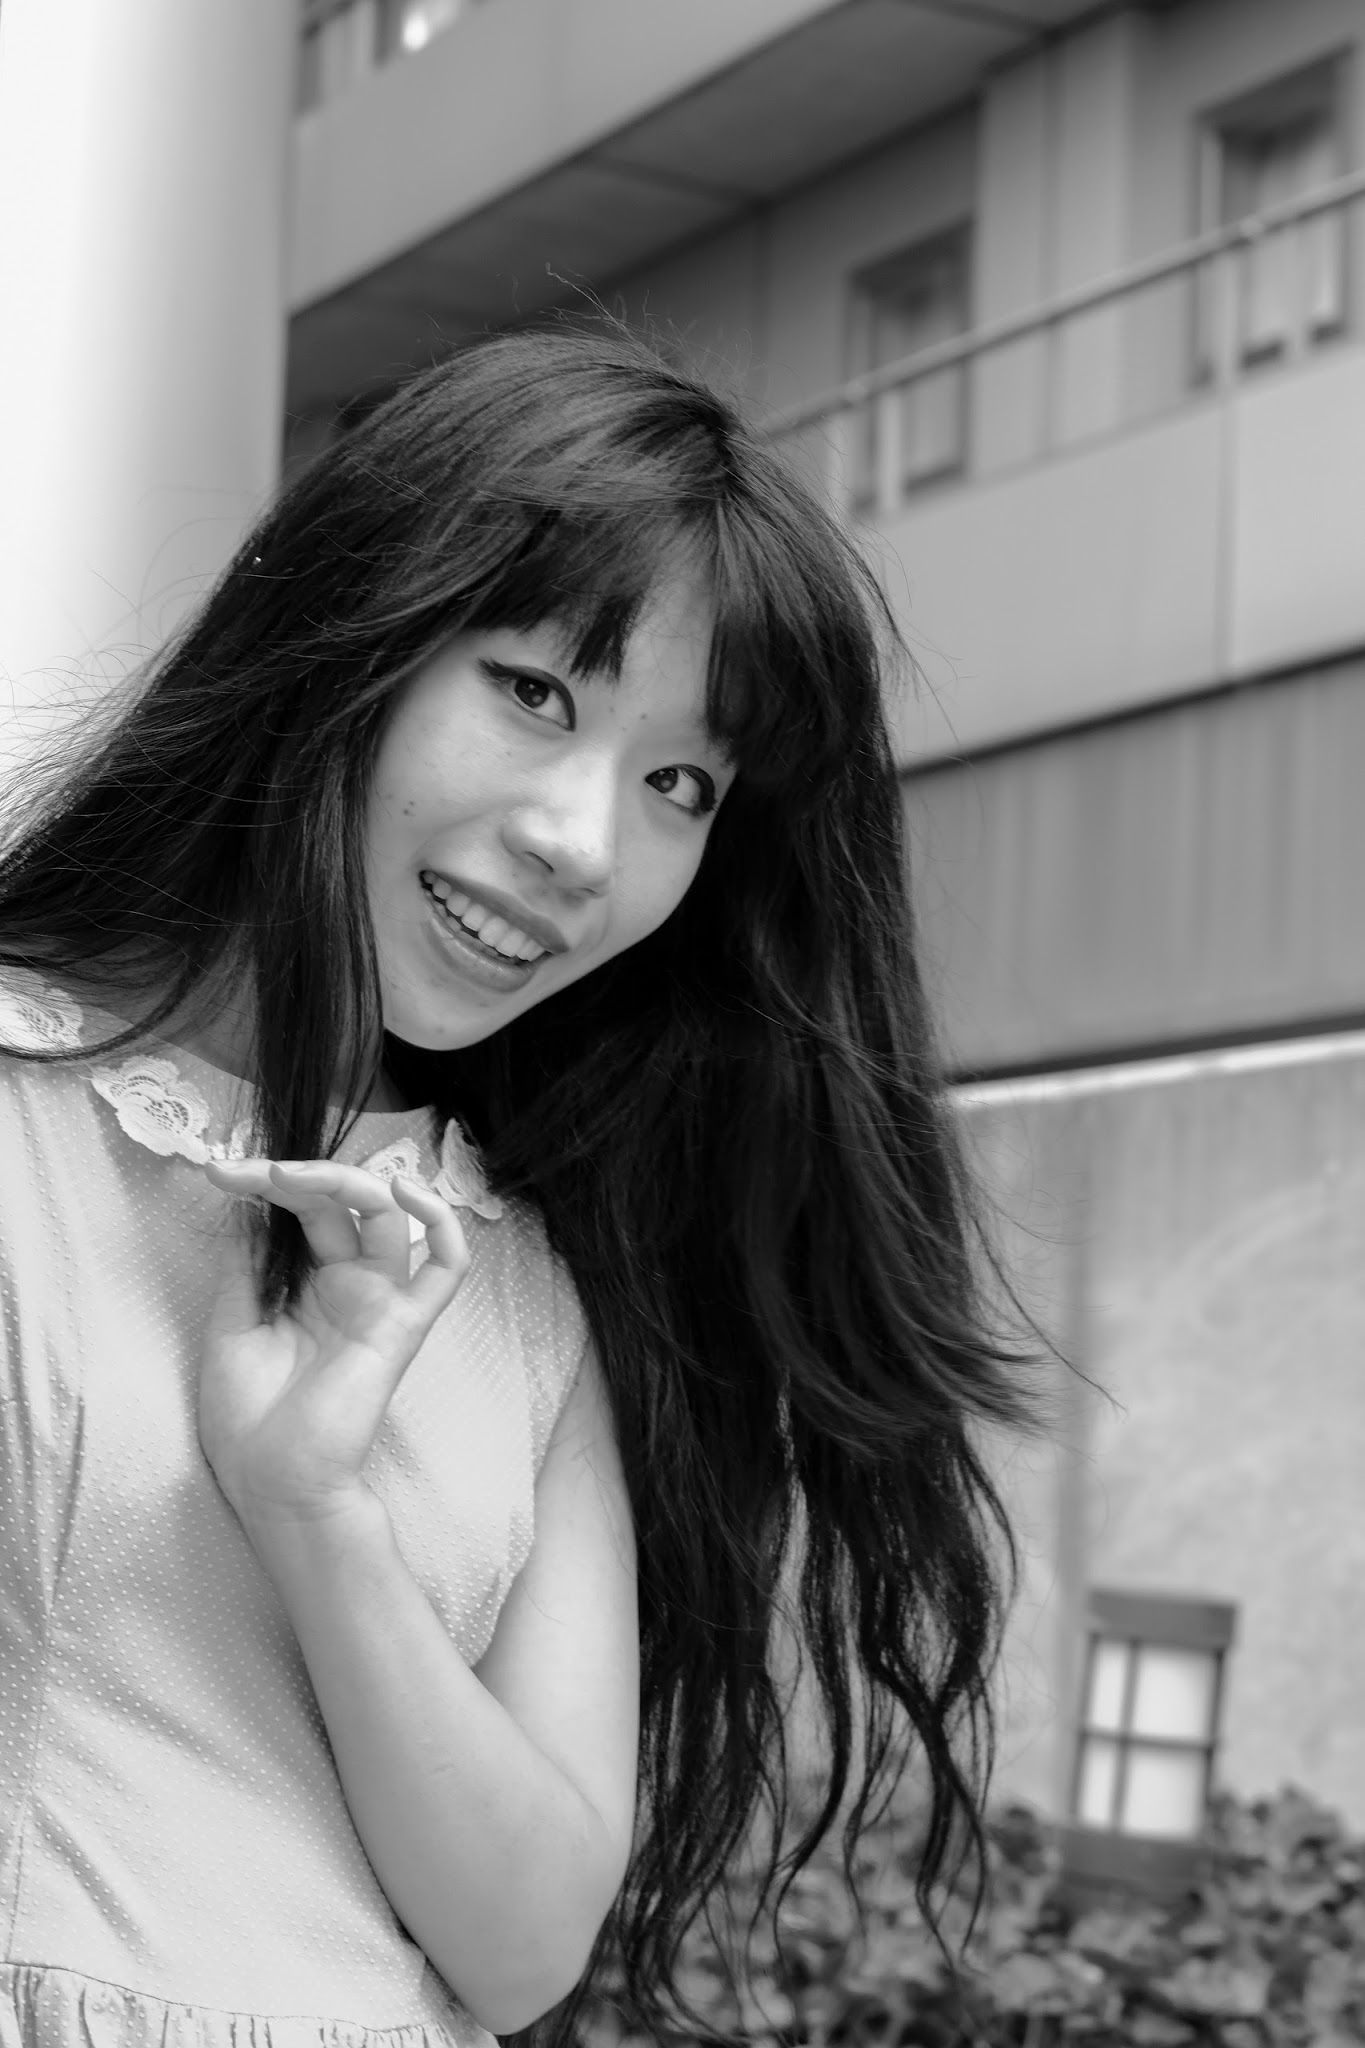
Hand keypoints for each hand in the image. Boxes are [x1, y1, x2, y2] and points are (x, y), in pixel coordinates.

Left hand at [199, 1159, 468, 1529]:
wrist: (272, 1484)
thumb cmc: (248, 1421)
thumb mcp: (230, 1327)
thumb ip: (245, 1267)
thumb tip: (245, 1207)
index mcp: (309, 1287)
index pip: (303, 1213)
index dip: (264, 1185)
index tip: (217, 1173)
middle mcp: (350, 1285)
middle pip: (342, 1204)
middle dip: (294, 1176)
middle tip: (247, 1172)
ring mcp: (381, 1300)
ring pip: (389, 1217)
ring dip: (345, 1182)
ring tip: (289, 1177)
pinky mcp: (405, 1324)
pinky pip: (447, 1267)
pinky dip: (441, 1222)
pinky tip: (405, 1193)